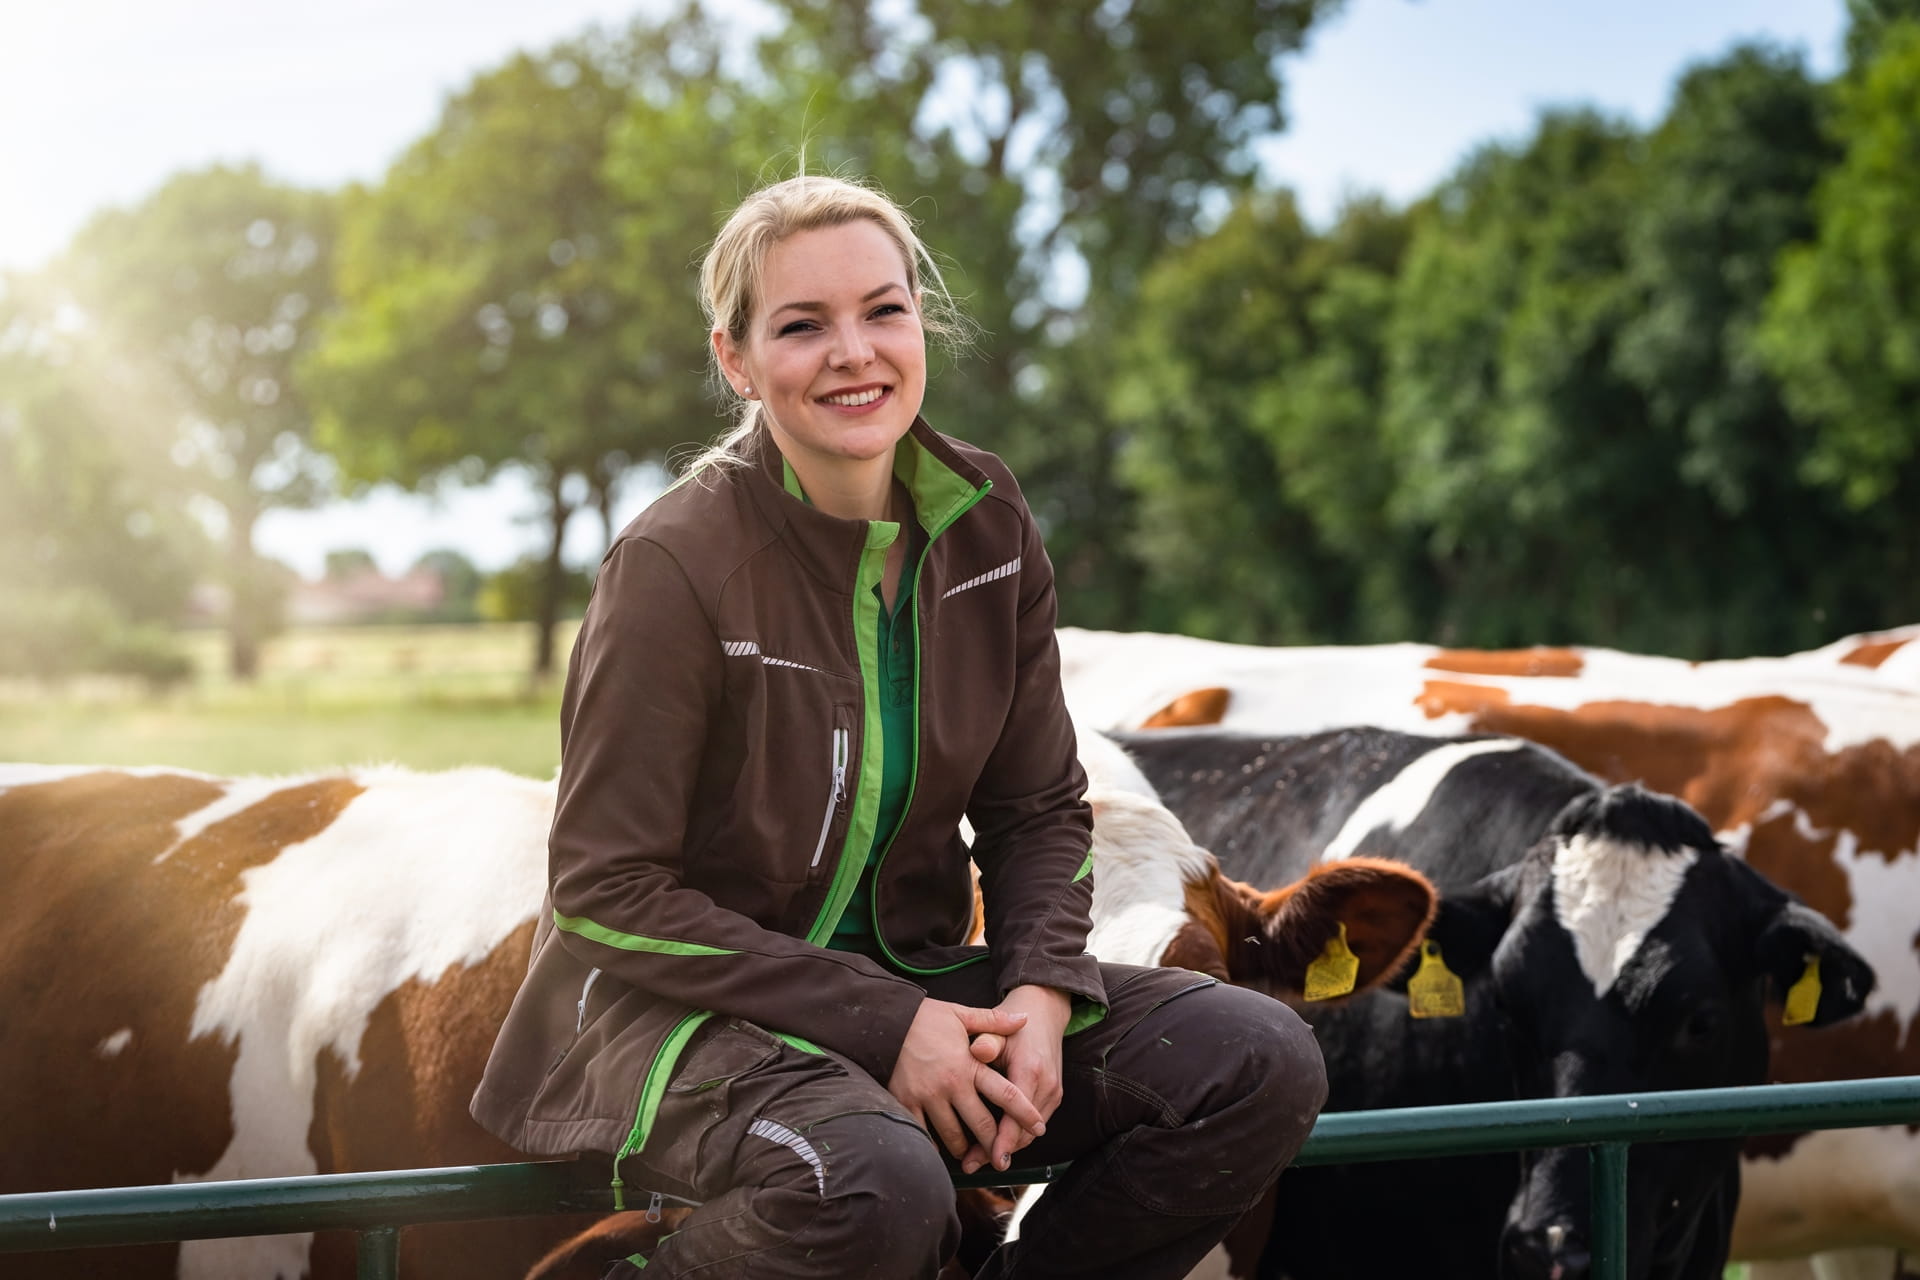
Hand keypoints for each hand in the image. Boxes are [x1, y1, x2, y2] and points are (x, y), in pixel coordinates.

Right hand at [888, 999, 1046, 1168]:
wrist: (883, 1021)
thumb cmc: (924, 1018)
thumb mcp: (961, 1015)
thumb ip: (994, 1021)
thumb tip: (1024, 1018)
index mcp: (968, 1064)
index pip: (1006, 1094)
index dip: (1024, 1114)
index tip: (1038, 1129)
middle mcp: (950, 1085)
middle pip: (982, 1125)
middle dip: (997, 1144)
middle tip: (1005, 1158)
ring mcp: (927, 1097)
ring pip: (953, 1136)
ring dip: (965, 1149)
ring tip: (972, 1155)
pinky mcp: (905, 1103)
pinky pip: (923, 1134)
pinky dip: (933, 1146)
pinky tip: (940, 1150)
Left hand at [974, 985, 1070, 1174]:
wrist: (1045, 1013)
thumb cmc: (1014, 1024)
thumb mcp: (998, 1027)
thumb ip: (987, 1040)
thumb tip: (977, 1050)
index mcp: (1030, 1071)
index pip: (1016, 1117)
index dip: (1001, 1141)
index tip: (987, 1159)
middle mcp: (1046, 1086)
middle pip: (1023, 1132)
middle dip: (998, 1151)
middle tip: (970, 1165)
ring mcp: (1053, 1092)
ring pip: (1030, 1132)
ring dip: (1007, 1147)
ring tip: (979, 1160)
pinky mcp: (1054, 1095)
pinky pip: (1034, 1124)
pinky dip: (1017, 1136)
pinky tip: (996, 1143)